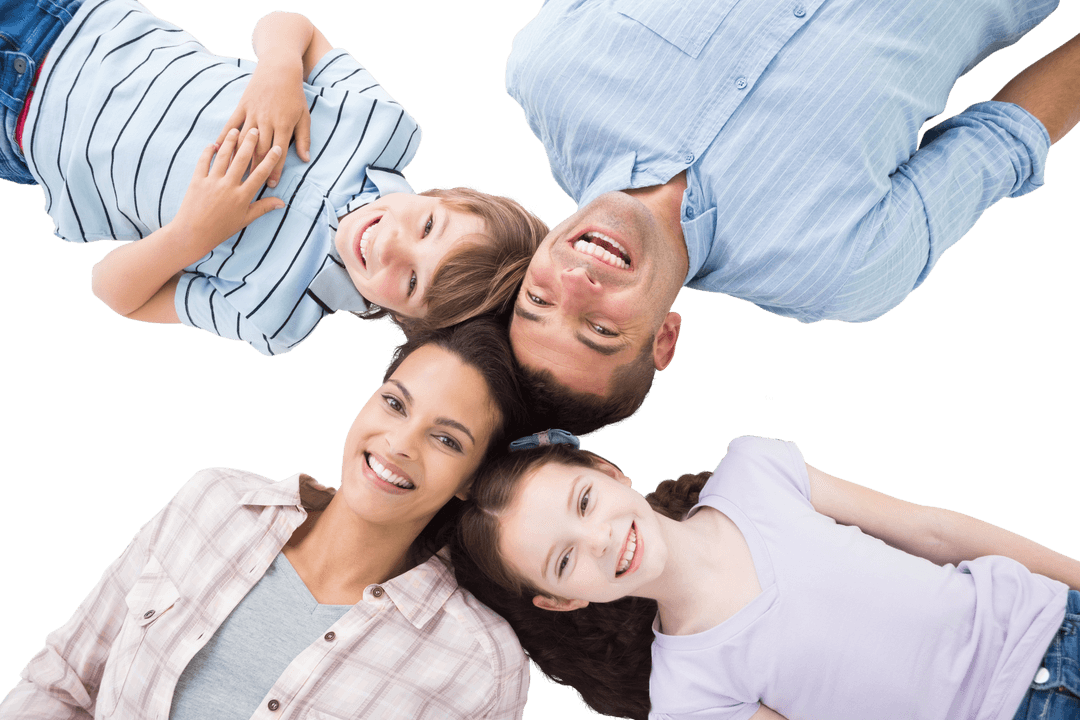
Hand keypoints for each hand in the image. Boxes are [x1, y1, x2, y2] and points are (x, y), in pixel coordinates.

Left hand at [174, 128, 284, 254]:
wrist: (193, 234)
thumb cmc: (221, 229)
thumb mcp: (245, 220)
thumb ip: (263, 208)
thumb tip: (282, 202)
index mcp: (242, 196)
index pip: (260, 174)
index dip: (270, 160)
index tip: (277, 148)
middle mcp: (228, 186)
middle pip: (241, 160)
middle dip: (249, 143)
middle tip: (255, 130)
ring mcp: (212, 182)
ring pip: (223, 157)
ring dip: (230, 142)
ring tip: (236, 130)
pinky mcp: (197, 180)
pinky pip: (203, 162)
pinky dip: (207, 151)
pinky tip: (213, 144)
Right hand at [216, 59, 310, 186]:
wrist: (280, 69)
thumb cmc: (294, 96)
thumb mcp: (304, 117)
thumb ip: (303, 139)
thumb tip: (305, 159)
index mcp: (283, 125)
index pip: (278, 153)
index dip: (275, 170)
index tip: (271, 185)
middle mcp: (266, 121)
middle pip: (259, 150)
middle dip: (256, 169)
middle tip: (251, 185)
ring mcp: (252, 113)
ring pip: (244, 140)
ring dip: (239, 157)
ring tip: (233, 174)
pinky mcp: (242, 106)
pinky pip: (232, 124)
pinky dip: (225, 137)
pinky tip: (218, 149)